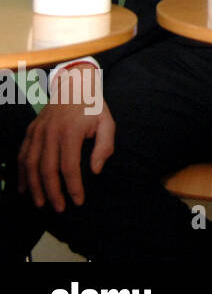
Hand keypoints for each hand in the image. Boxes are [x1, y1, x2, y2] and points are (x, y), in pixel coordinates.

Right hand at [18, 65, 115, 210]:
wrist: (73, 85)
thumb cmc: (93, 106)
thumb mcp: (107, 122)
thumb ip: (104, 146)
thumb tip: (96, 170)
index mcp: (70, 132)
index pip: (69, 167)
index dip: (73, 187)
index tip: (78, 201)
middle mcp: (50, 134)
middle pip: (47, 170)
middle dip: (52, 193)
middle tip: (59, 209)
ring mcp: (37, 132)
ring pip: (30, 165)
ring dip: (34, 187)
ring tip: (41, 204)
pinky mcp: (30, 132)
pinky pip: (22, 156)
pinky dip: (21, 174)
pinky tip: (24, 188)